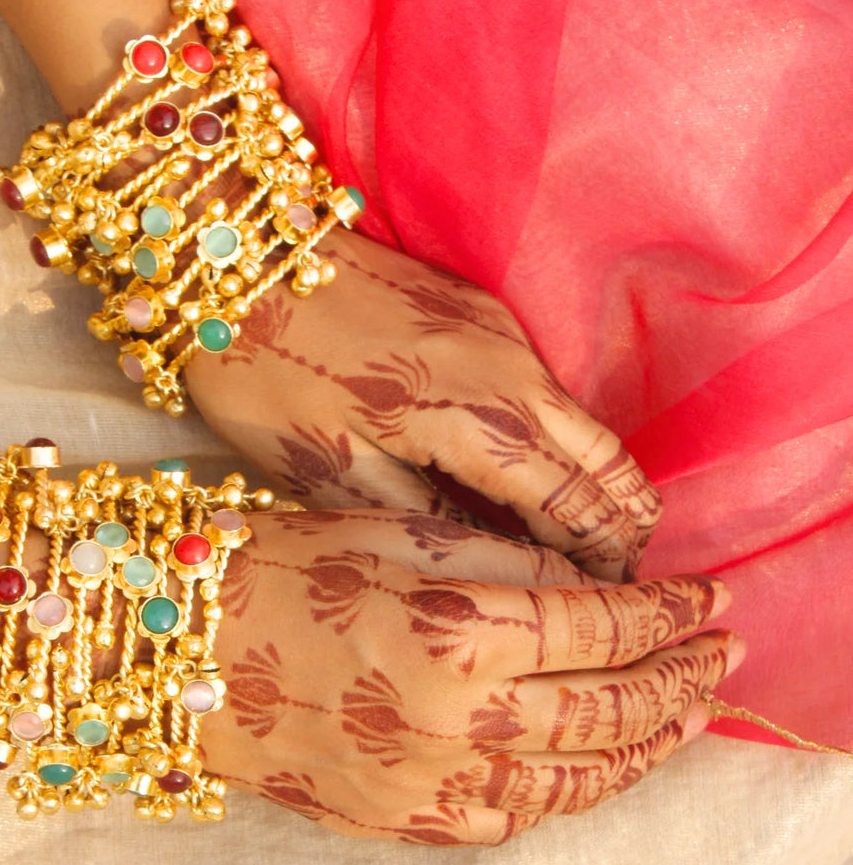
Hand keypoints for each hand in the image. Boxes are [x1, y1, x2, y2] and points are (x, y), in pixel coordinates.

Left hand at [188, 230, 661, 581]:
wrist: (242, 263)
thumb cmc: (271, 377)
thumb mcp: (336, 473)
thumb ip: (428, 521)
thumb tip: (499, 563)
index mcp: (476, 420)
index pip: (579, 505)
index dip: (603, 560)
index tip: (610, 601)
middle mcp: (510, 371)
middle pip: (609, 459)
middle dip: (623, 522)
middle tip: (612, 574)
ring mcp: (501, 333)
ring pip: (585, 422)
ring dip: (596, 481)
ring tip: (579, 538)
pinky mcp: (482, 312)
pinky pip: (547, 387)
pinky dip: (560, 440)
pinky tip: (528, 474)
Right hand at [204, 510, 738, 843]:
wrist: (184, 653)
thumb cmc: (280, 571)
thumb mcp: (397, 535)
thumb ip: (504, 565)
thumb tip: (589, 586)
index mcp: (458, 630)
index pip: (603, 623)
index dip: (667, 610)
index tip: (708, 597)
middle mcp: (458, 718)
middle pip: (609, 707)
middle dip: (680, 677)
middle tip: (721, 652)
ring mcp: (432, 782)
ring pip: (576, 777)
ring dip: (645, 745)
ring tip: (686, 715)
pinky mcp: (405, 820)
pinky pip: (514, 817)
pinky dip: (569, 791)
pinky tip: (592, 766)